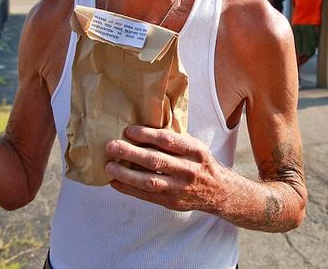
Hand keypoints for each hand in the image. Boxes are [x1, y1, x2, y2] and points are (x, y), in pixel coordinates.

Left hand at [105, 126, 224, 211]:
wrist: (218, 191)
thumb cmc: (200, 163)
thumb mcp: (195, 146)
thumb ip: (175, 139)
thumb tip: (146, 125)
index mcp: (194, 151)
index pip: (169, 141)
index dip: (147, 135)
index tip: (129, 130)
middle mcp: (188, 170)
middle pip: (156, 161)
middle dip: (131, 153)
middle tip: (112, 146)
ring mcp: (179, 188)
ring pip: (149, 181)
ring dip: (126, 174)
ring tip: (109, 166)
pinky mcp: (171, 202)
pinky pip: (146, 196)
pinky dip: (129, 189)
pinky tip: (115, 182)